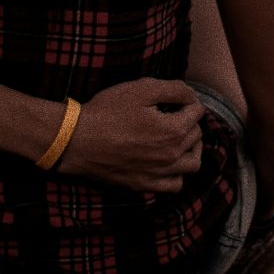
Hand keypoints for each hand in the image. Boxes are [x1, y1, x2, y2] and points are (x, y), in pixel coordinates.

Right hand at [54, 78, 204, 192]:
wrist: (77, 140)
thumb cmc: (107, 111)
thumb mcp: (141, 89)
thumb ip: (174, 89)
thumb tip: (191, 95)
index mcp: (173, 131)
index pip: (197, 112)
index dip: (188, 101)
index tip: (176, 98)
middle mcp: (171, 156)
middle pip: (196, 136)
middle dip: (189, 121)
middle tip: (173, 113)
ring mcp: (158, 174)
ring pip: (192, 164)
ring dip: (192, 148)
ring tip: (180, 138)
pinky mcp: (144, 184)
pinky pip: (174, 185)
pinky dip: (178, 173)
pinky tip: (168, 162)